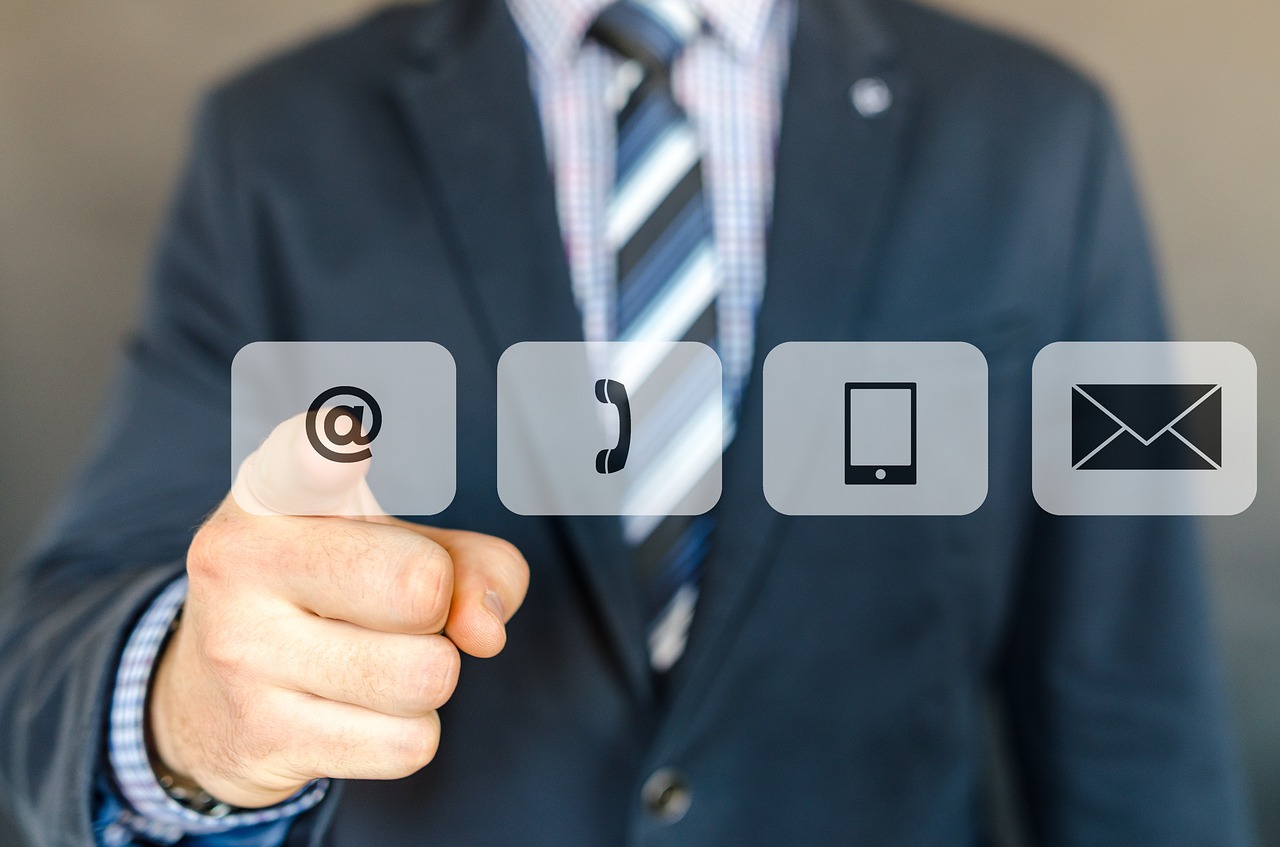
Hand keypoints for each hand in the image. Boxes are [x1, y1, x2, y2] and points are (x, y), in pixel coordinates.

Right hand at [148, 415, 528, 807]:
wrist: (205, 700)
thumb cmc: (326, 597)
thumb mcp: (393, 548)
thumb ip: (473, 562)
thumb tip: (485, 630)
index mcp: (272, 493)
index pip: (300, 460)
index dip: (328, 453)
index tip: (338, 447)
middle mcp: (241, 560)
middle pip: (420, 586)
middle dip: (437, 609)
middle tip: (397, 612)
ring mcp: (242, 652)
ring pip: (425, 675)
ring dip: (427, 678)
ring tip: (375, 663)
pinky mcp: (261, 736)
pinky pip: (407, 744)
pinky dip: (408, 734)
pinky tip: (356, 713)